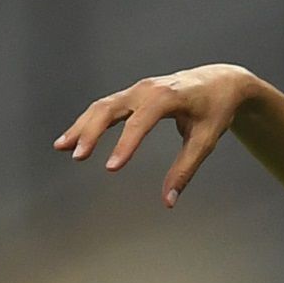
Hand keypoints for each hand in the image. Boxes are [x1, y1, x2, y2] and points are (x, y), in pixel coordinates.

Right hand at [53, 64, 257, 206]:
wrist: (221, 81)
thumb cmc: (216, 110)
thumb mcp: (206, 141)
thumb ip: (185, 170)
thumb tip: (169, 202)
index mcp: (167, 96)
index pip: (140, 122)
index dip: (125, 146)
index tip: (111, 168)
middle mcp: (147, 89)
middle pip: (110, 109)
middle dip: (91, 132)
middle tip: (78, 156)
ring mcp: (137, 89)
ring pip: (102, 106)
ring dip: (82, 126)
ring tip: (62, 147)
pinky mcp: (133, 94)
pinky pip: (106, 107)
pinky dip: (88, 121)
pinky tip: (74, 138)